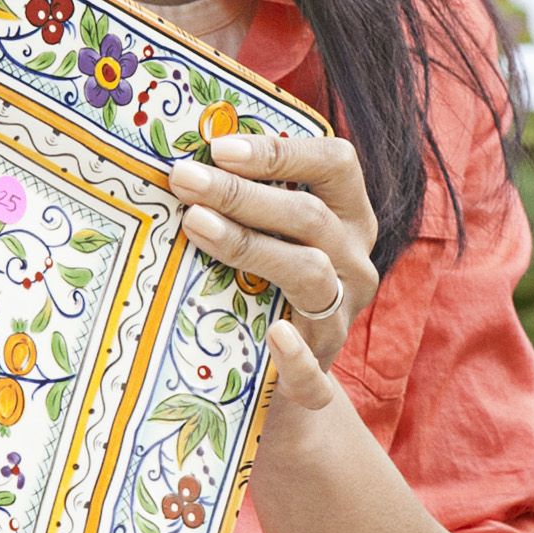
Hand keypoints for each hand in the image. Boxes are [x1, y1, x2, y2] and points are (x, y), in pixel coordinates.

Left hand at [172, 128, 380, 405]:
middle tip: (183, 179)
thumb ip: (242, 200)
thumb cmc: (259, 288)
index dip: (280, 151)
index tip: (218, 148)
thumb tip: (179, 158)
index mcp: (348, 217)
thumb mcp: (266, 236)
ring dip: (250, 245)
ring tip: (194, 225)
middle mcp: (354, 262)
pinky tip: (274, 336)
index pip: (335, 163)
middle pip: (310, 216)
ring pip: (310, 274)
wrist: (273, 385)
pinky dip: (294, 354)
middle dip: (242, 194)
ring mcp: (340, 318)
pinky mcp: (318, 374)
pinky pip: (314, 370)